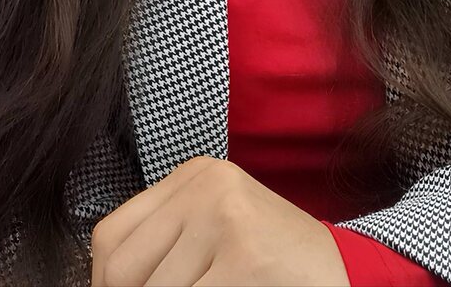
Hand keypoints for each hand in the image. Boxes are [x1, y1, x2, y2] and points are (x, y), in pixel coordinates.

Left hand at [90, 154, 351, 285]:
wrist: (346, 272)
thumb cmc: (272, 261)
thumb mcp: (213, 232)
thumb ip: (164, 247)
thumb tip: (104, 285)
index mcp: (193, 175)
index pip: (109, 237)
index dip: (105, 285)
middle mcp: (205, 184)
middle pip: (123, 269)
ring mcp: (225, 216)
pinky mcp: (244, 256)